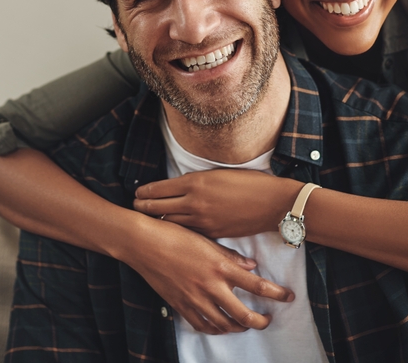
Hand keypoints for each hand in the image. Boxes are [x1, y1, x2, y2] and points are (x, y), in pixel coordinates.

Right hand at [118, 215, 293, 333]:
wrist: (143, 243)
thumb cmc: (174, 234)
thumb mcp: (206, 239)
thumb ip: (230, 255)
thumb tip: (251, 265)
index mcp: (220, 266)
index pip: (257, 286)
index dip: (277, 294)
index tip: (289, 297)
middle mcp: (211, 286)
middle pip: (244, 315)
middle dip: (261, 321)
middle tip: (268, 320)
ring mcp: (195, 299)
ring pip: (224, 325)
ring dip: (239, 327)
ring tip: (246, 323)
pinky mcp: (181, 305)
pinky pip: (203, 325)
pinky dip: (215, 329)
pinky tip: (221, 325)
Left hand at [134, 169, 301, 238]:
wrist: (272, 204)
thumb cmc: (250, 183)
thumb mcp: (218, 174)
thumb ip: (197, 181)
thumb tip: (181, 185)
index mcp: (195, 183)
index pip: (159, 189)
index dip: (144, 192)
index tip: (137, 193)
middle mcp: (194, 202)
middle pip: (158, 208)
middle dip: (143, 207)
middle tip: (135, 207)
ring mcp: (202, 221)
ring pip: (170, 222)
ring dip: (157, 220)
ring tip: (148, 219)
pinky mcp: (212, 234)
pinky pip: (188, 233)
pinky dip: (177, 231)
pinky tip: (171, 231)